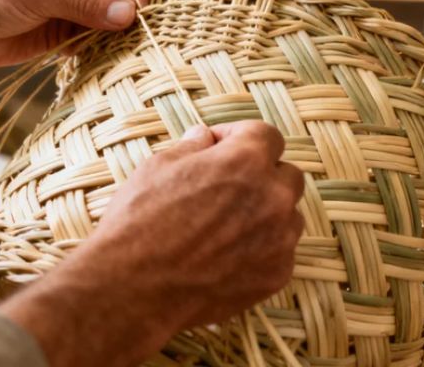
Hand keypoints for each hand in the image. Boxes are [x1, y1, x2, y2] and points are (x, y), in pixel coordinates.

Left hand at [0, 0, 149, 68]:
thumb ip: (85, 3)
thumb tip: (129, 13)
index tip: (142, 10)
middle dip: (130, 9)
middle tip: (138, 33)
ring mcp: (74, 3)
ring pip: (113, 15)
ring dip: (118, 32)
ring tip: (121, 48)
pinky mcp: (68, 30)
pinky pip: (97, 37)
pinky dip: (102, 47)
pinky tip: (98, 56)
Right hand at [0, 121, 304, 366]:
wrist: (135, 288)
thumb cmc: (140, 222)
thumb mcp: (158, 166)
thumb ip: (192, 146)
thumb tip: (205, 137)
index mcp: (245, 161)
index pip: (266, 135)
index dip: (239, 137)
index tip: (219, 147)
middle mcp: (273, 197)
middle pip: (287, 174)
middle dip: (262, 175)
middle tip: (227, 187)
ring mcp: (279, 239)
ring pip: (288, 215)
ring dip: (266, 212)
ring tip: (226, 225)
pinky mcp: (276, 274)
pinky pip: (280, 251)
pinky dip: (261, 248)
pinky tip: (226, 254)